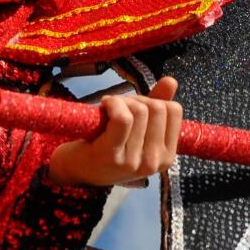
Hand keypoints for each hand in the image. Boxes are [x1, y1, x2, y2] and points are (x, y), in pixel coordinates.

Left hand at [48, 76, 181, 186]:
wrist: (75, 168)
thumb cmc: (107, 145)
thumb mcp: (137, 129)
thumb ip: (157, 106)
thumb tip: (172, 81)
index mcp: (166, 156)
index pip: (174, 110)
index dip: (153, 100)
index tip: (134, 107)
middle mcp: (154, 162)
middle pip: (157, 108)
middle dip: (136, 99)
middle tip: (117, 107)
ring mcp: (134, 162)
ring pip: (139, 110)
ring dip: (121, 101)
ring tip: (108, 109)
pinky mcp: (112, 156)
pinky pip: (123, 118)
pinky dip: (113, 103)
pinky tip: (104, 105)